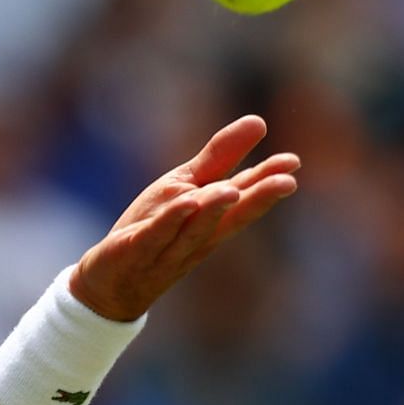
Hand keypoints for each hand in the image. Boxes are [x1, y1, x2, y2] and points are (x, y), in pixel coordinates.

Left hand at [70, 115, 300, 321]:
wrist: (110, 283)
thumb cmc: (154, 230)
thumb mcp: (186, 187)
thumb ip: (220, 158)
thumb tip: (259, 121)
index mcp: (213, 219)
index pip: (244, 198)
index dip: (267, 181)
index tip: (293, 163)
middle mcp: (197, 237)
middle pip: (230, 217)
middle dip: (257, 200)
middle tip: (286, 182)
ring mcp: (168, 248)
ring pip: (195, 229)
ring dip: (214, 210)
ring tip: (231, 191)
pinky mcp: (136, 251)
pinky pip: (156, 236)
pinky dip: (171, 221)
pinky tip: (185, 202)